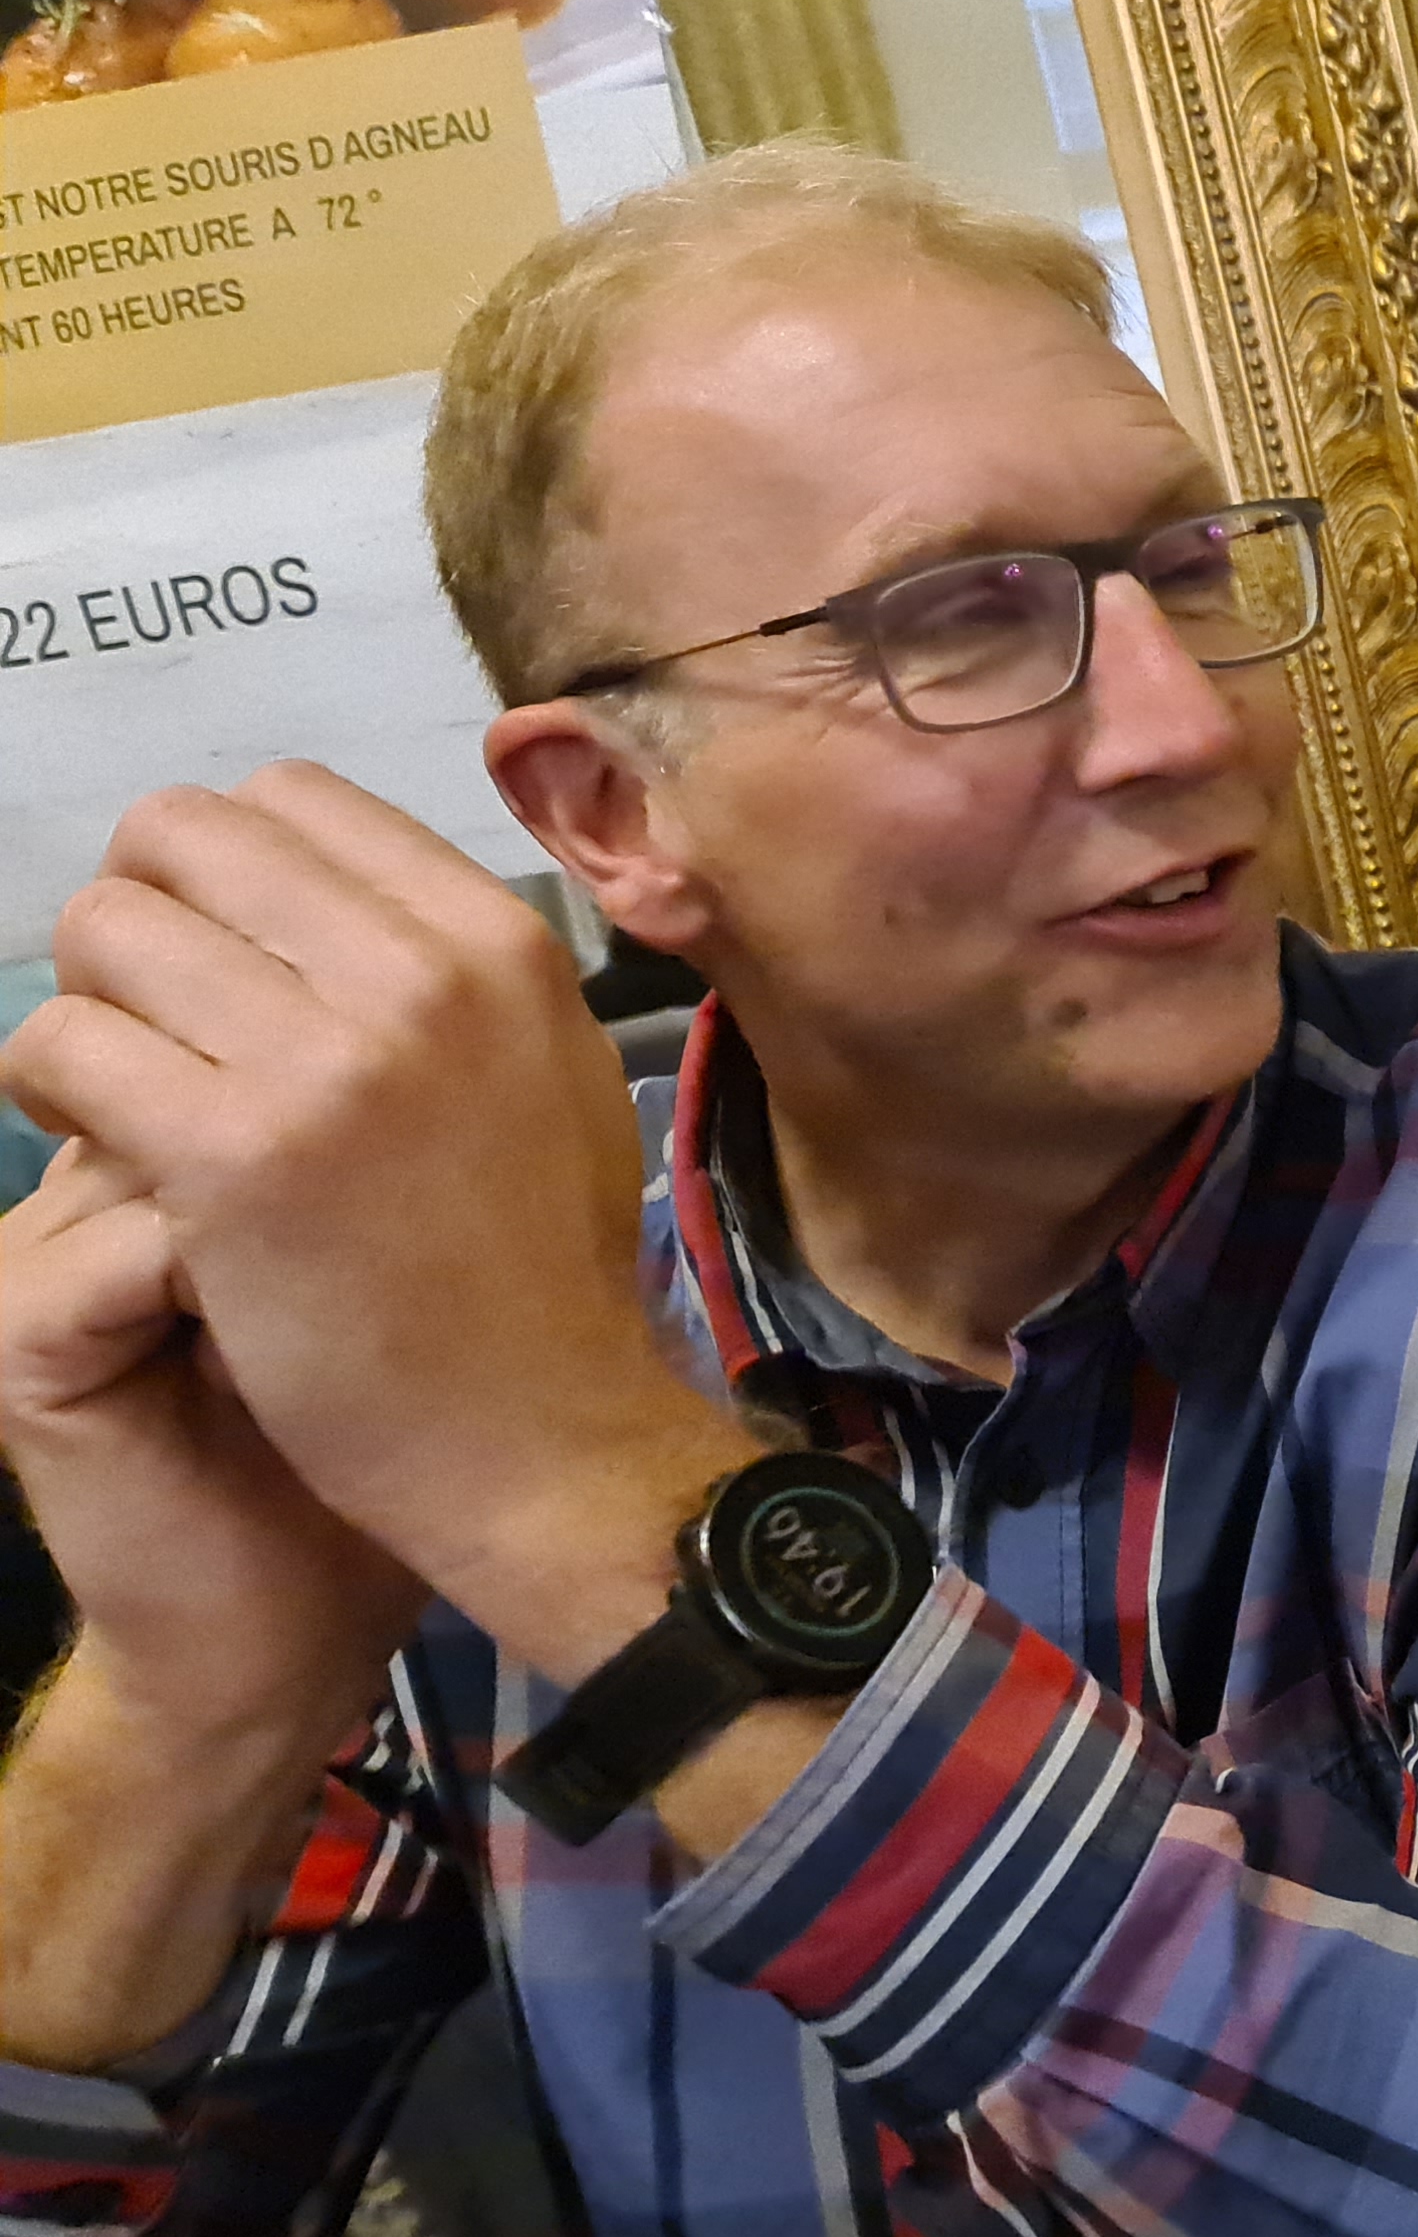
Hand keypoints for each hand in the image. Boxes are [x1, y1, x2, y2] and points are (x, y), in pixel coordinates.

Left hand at [3, 765, 744, 1680]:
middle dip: (141, 919)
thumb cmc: (539, 1276)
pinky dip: (51, 1085)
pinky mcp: (235, 1157)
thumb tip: (332, 893)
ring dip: (87, 1004)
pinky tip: (97, 1144)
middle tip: (155, 1024)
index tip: (227, 963)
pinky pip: (62, 1044)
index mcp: (498, 942)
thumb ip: (453, 979)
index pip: (293, 797)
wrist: (543, 1439)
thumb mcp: (548, 1077)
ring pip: (104, 928)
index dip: (226, 869)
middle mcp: (422, 973)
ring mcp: (330, 1061)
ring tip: (121, 1090)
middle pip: (180, 836)